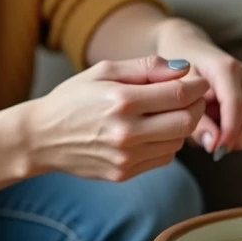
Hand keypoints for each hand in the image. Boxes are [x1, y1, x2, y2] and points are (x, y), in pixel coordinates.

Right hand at [22, 56, 207, 180]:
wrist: (41, 138)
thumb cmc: (74, 98)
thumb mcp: (104, 71)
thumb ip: (146, 66)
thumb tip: (184, 68)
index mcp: (122, 101)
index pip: (180, 95)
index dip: (198, 87)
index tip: (200, 81)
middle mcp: (126, 132)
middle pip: (187, 122)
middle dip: (197, 106)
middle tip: (193, 97)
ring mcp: (126, 157)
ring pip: (179, 142)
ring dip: (182, 126)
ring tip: (168, 112)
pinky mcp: (124, 173)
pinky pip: (164, 158)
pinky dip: (167, 143)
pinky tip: (153, 131)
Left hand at [155, 20, 241, 158]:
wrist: (185, 46)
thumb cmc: (176, 70)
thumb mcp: (178, 93)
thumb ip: (196, 121)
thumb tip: (215, 145)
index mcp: (226, 68)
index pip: (236, 105)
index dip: (230, 132)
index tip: (217, 152)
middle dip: (236, 137)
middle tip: (213, 150)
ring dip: (236, 133)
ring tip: (210, 134)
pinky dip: (236, 127)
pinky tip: (215, 125)